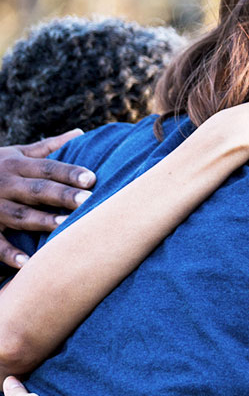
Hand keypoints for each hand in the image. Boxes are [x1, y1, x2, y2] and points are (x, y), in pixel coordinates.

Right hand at [0, 129, 95, 266]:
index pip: (47, 168)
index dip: (69, 172)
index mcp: (15, 165)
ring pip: (19, 214)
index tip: (92, 178)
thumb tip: (80, 133)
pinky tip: (26, 262)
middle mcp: (4, 184)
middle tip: (88, 200)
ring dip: (41, 220)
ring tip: (65, 225)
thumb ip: (47, 147)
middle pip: (37, 190)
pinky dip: (8, 252)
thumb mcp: (15, 154)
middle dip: (61, 195)